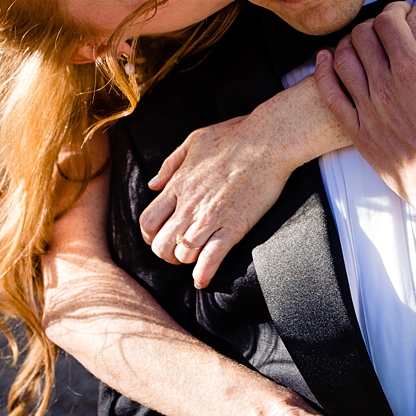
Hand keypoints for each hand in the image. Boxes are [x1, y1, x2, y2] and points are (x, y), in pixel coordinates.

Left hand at [142, 114, 296, 287]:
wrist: (268, 140)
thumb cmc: (234, 136)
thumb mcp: (193, 141)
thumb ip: (170, 164)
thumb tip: (153, 184)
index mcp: (178, 185)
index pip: (148, 220)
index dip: (149, 235)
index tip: (158, 237)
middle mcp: (189, 205)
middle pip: (161, 244)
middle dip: (165, 253)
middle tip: (176, 253)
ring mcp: (211, 217)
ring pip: (182, 254)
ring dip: (185, 262)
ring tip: (193, 261)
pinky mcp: (234, 226)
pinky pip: (211, 259)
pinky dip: (203, 274)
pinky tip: (202, 280)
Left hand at [314, 0, 415, 273]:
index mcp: (415, 72)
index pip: (387, 22)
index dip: (394, 10)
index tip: (404, 13)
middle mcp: (385, 89)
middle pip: (361, 36)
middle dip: (373, 24)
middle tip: (387, 29)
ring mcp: (367, 113)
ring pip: (342, 60)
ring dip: (349, 42)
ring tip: (365, 43)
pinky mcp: (358, 135)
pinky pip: (329, 95)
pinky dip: (323, 71)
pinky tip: (326, 59)